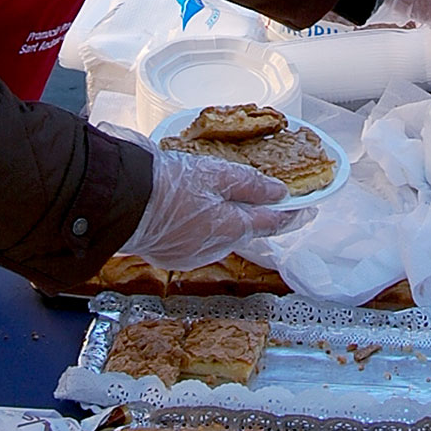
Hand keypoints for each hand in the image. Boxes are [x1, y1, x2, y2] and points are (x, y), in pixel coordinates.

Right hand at [120, 145, 292, 270]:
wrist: (122, 202)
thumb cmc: (167, 185)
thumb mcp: (216, 174)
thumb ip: (250, 185)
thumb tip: (280, 193)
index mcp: (232, 228)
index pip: (272, 224)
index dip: (292, 215)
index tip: (308, 210)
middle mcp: (216, 248)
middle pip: (243, 230)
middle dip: (249, 214)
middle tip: (252, 195)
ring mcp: (192, 255)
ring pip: (218, 236)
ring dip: (220, 219)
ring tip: (208, 196)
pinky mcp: (170, 256)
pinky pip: (193, 241)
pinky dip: (196, 226)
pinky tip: (186, 210)